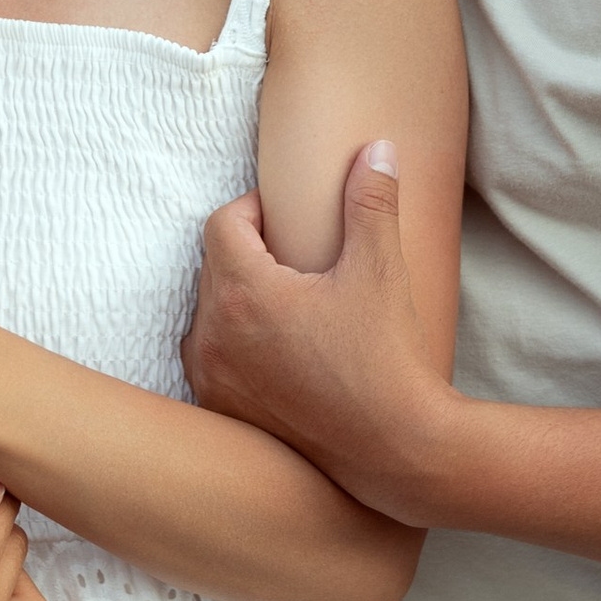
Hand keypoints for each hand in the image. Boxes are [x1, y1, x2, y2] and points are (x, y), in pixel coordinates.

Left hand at [183, 143, 438, 508]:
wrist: (393, 451)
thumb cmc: (385, 359)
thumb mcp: (381, 270)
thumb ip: (372, 201)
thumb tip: (376, 149)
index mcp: (243, 292)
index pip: (224, 223)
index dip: (254, 210)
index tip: (287, 218)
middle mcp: (213, 335)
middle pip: (213, 267)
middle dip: (247, 253)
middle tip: (294, 259)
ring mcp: (211, 379)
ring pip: (207, 315)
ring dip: (236, 301)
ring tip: (286, 305)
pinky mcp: (221, 413)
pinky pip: (210, 361)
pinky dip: (234, 346)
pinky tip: (276, 352)